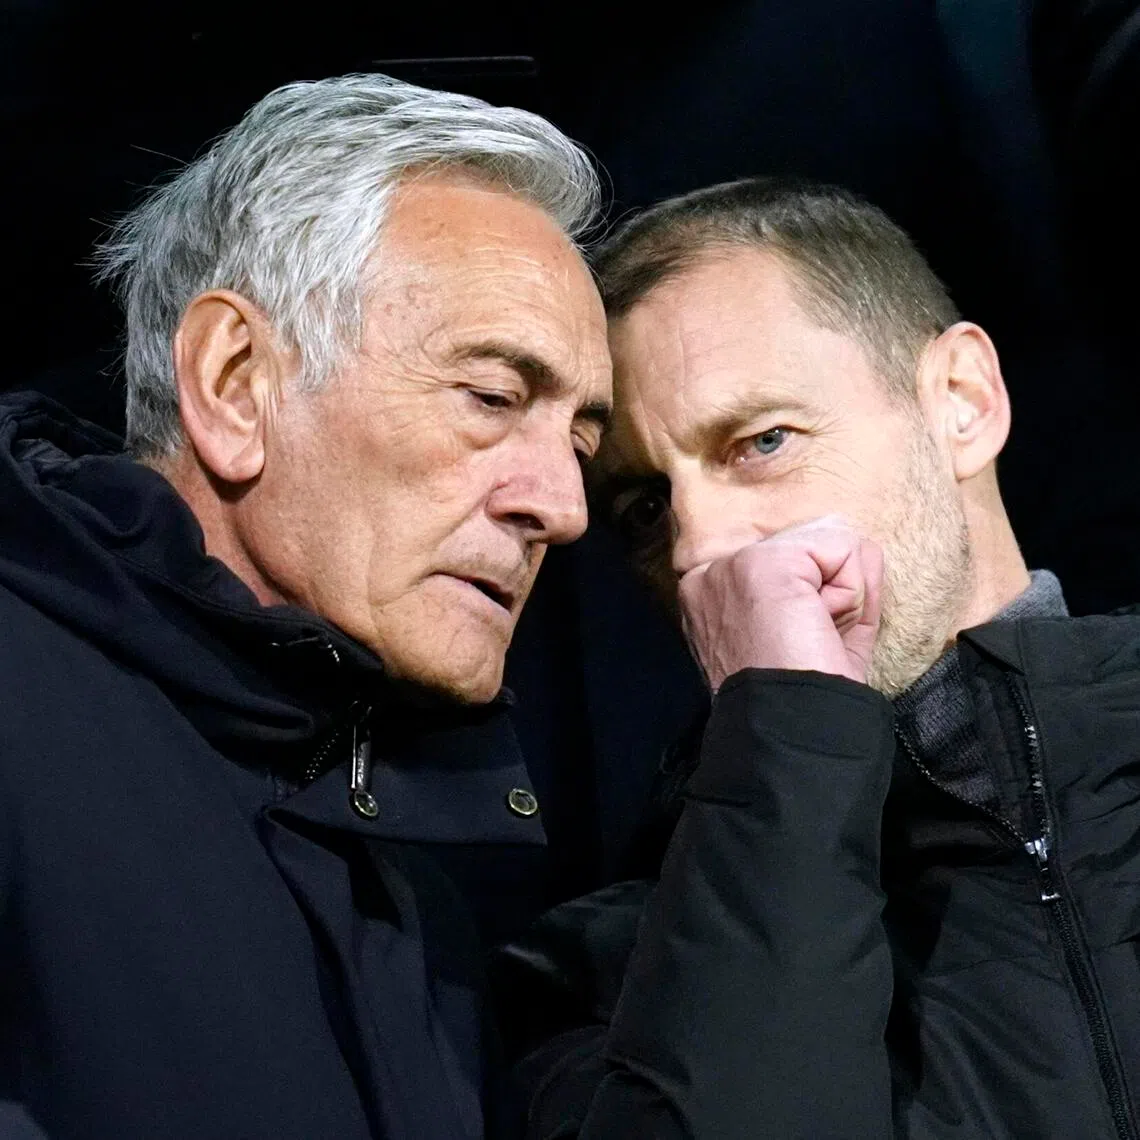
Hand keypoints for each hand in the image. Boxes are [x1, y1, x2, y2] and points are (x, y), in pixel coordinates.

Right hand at [678, 516, 882, 691]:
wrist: (789, 726)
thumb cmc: (800, 697)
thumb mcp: (812, 635)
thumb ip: (828, 589)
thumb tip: (862, 546)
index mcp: (711, 599)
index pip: (791, 566)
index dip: (820, 601)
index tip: (802, 645)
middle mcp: (711, 576)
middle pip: (811, 550)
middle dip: (832, 595)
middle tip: (808, 644)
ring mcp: (734, 565)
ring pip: (829, 547)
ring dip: (843, 596)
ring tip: (813, 637)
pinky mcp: (767, 563)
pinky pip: (843, 551)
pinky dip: (852, 594)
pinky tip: (822, 627)